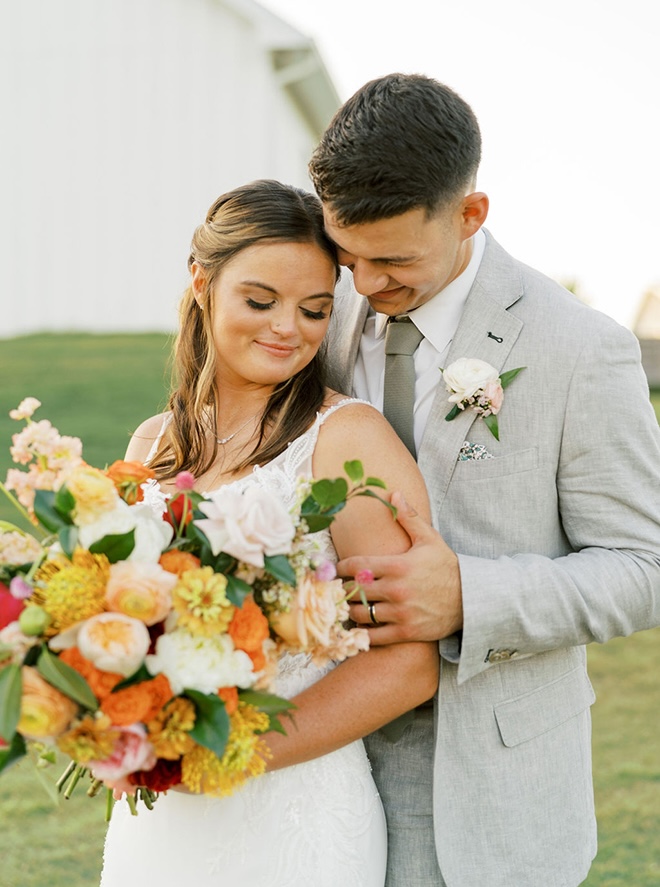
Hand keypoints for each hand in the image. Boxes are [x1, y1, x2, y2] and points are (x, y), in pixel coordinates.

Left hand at [339, 491, 462, 643]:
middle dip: (343, 589)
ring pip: (360, 614)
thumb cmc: (447, 567)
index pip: (357, 565)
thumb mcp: (430, 539)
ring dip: (350, 610)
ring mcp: (401, 613)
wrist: (471, 599)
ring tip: (348, 605)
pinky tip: (361, 626)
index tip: (336, 568)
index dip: (340, 567)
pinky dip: (362, 633)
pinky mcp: (406, 632)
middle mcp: (397, 590)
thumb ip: (409, 518)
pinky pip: (374, 636)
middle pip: (354, 590)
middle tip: (337, 588)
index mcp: (398, 566)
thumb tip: (394, 493)